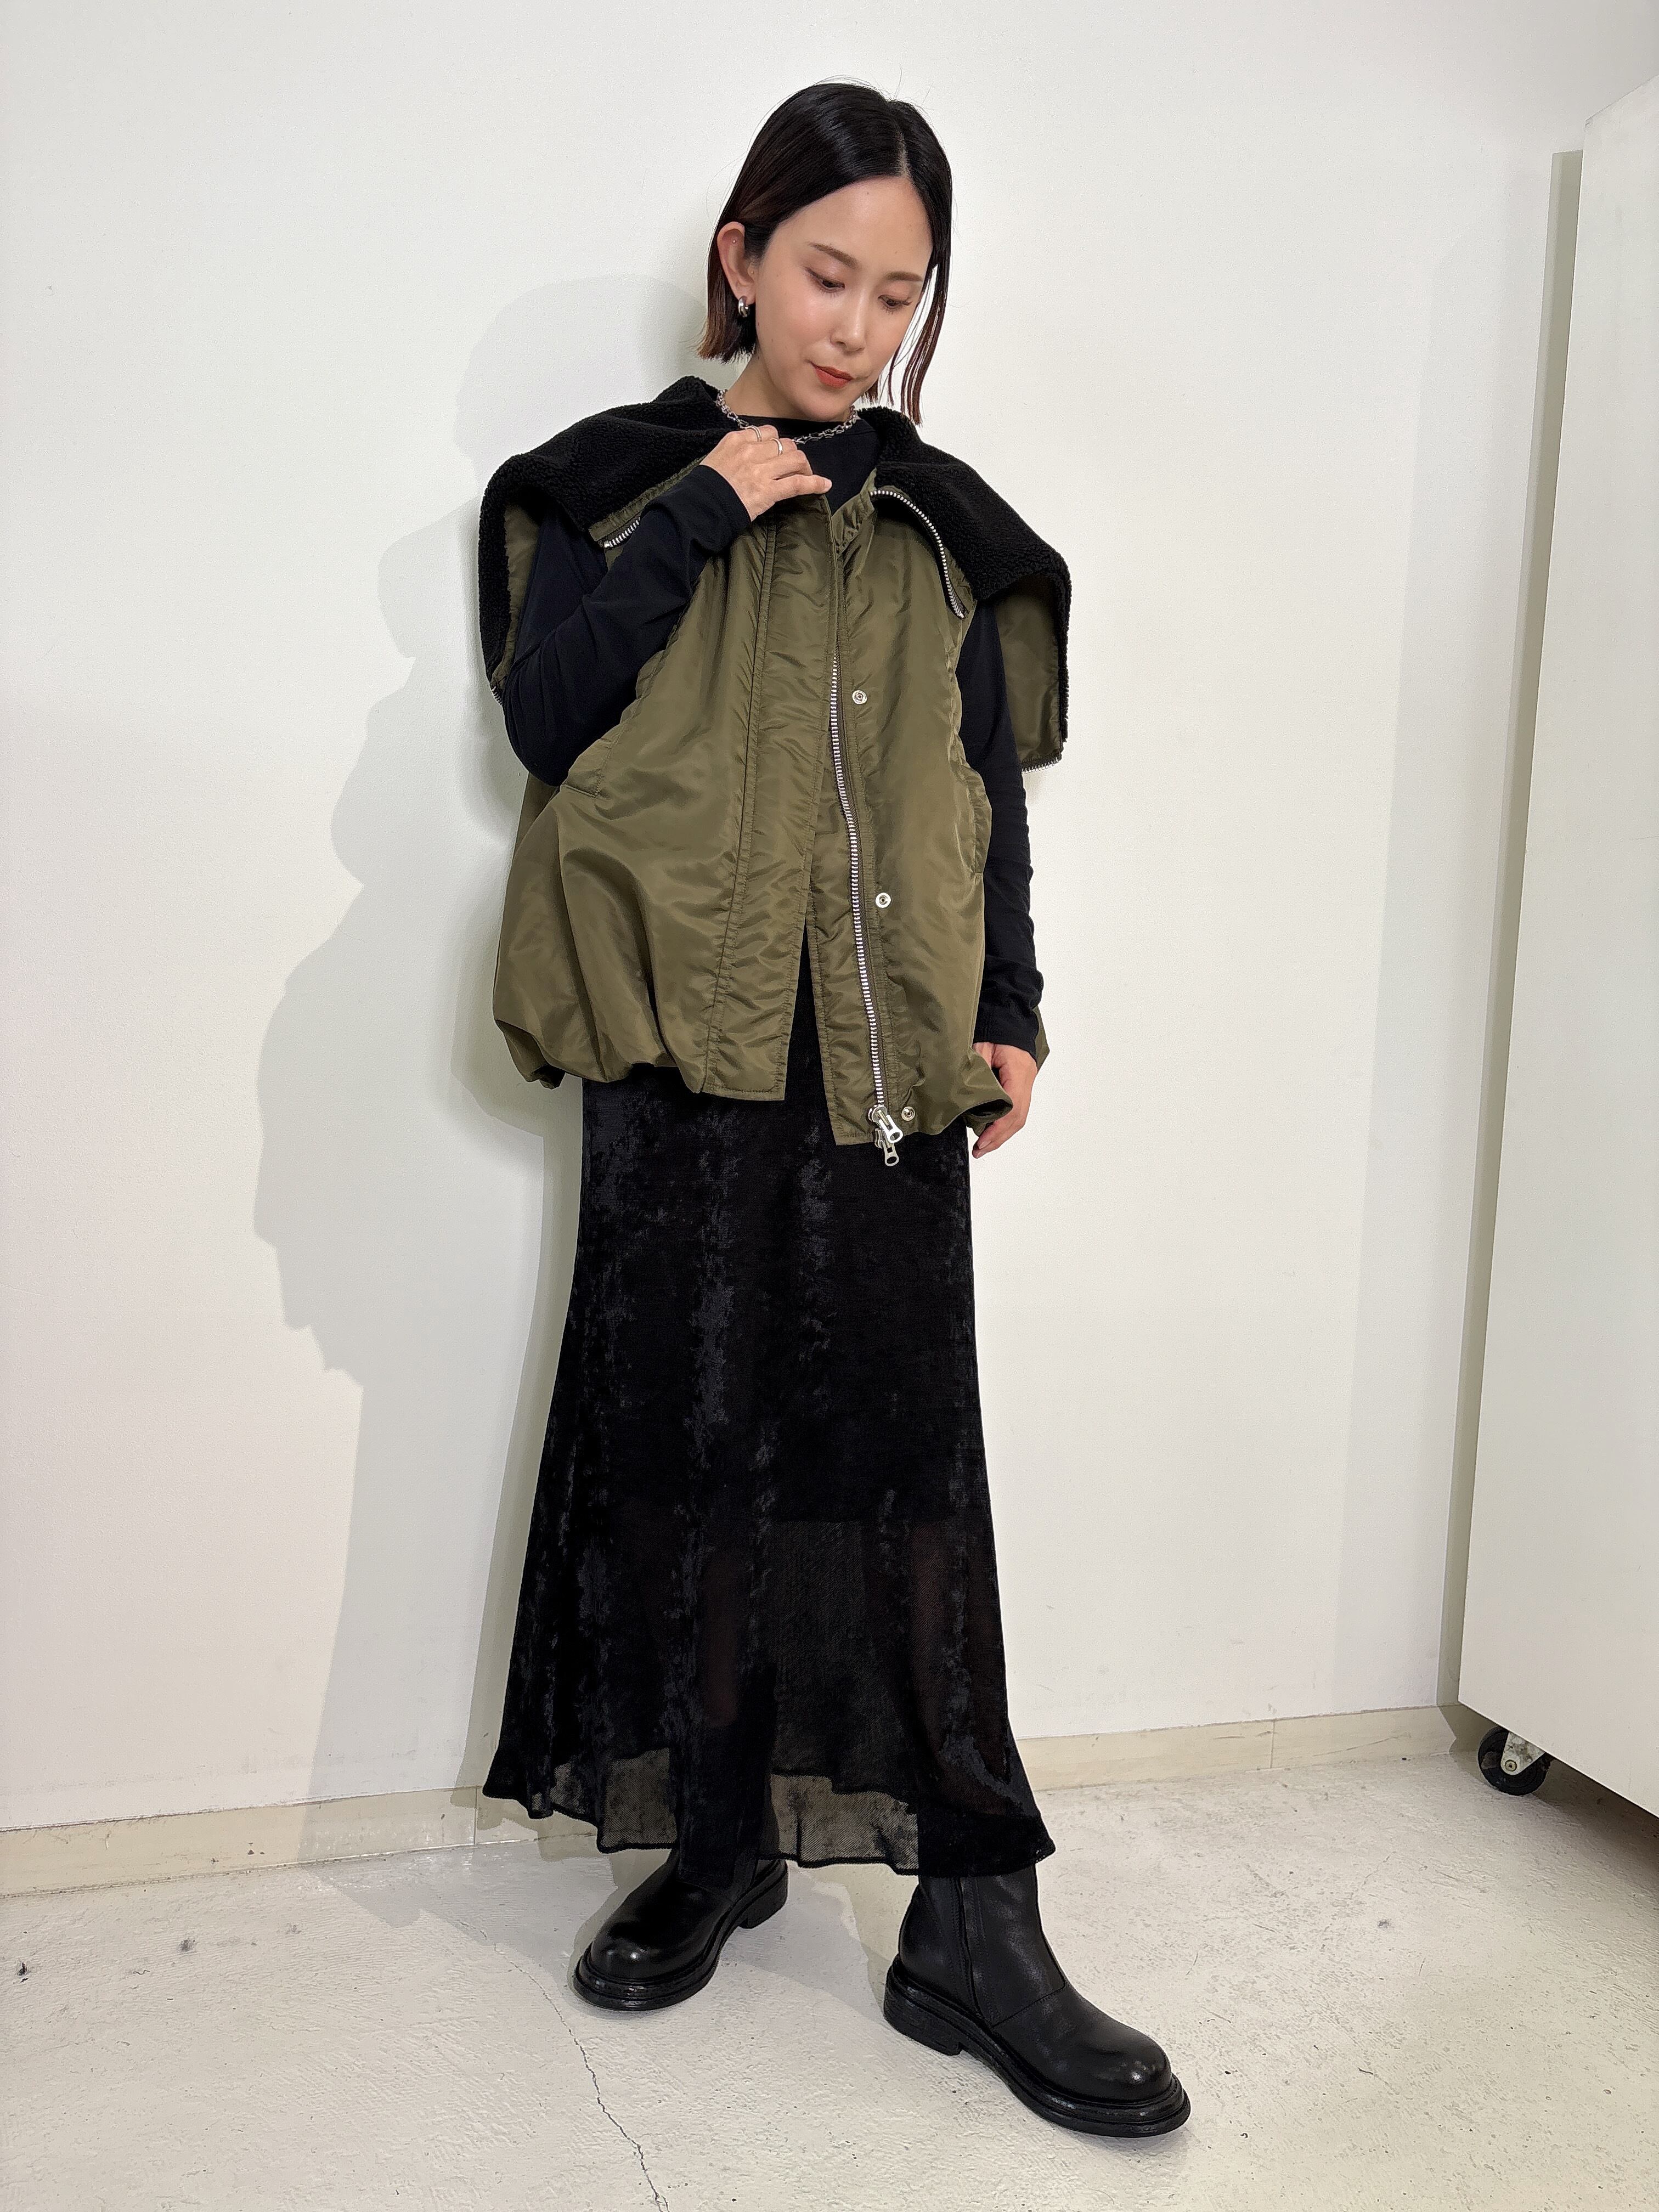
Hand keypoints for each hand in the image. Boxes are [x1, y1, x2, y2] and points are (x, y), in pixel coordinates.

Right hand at [697, 427, 832, 520]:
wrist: (697, 508)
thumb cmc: (704, 489)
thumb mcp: (716, 460)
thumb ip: (735, 453)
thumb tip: (751, 456)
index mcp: (737, 440)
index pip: (767, 432)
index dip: (776, 443)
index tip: (777, 454)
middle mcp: (751, 451)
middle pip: (785, 444)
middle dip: (791, 455)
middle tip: (792, 468)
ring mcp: (761, 470)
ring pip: (795, 458)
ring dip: (804, 467)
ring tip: (805, 475)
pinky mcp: (769, 491)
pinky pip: (799, 483)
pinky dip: (815, 483)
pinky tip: (825, 485)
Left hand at [969, 1040, 1037, 1156]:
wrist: (1006, 1018)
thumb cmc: (993, 1029)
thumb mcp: (979, 1048)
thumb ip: (976, 1073)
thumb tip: (967, 1101)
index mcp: (1017, 1070)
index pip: (1012, 1107)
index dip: (998, 1128)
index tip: (982, 1141)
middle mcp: (1026, 1078)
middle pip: (1018, 1117)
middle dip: (999, 1137)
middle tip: (980, 1150)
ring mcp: (1027, 1082)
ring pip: (1020, 1116)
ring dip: (1002, 1134)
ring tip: (984, 1146)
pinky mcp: (1022, 1084)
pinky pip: (1017, 1109)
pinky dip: (1005, 1123)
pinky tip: (992, 1131)